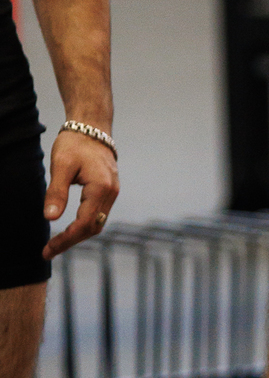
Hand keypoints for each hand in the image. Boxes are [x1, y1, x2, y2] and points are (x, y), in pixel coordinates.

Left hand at [44, 129, 118, 258]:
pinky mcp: (109, 190)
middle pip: (93, 228)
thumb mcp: (61, 166)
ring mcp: (113, 192)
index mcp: (101, 188)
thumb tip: (50, 219)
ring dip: (78, 235)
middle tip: (48, 250)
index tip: (47, 250)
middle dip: (71, 241)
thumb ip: (56, 193)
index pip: (83, 224)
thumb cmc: (74, 144)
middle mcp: (111, 193)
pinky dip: (84, 225)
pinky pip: (98, 214)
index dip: (65, 240)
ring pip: (97, 223)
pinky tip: (70, 228)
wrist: (91, 127)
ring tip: (56, 242)